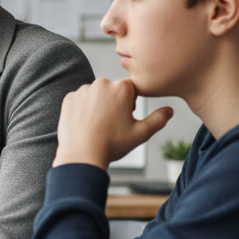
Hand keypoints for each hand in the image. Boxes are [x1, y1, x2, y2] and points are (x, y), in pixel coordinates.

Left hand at [53, 78, 172, 169]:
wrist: (82, 155)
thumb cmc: (113, 144)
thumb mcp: (141, 133)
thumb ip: (158, 120)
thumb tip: (170, 110)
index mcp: (122, 88)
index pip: (131, 89)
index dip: (130, 104)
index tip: (126, 118)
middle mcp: (101, 83)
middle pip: (111, 90)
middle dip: (114, 103)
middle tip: (111, 123)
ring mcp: (83, 90)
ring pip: (95, 95)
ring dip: (98, 105)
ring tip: (98, 125)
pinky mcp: (69, 98)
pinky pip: (79, 100)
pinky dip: (82, 109)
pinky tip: (85, 125)